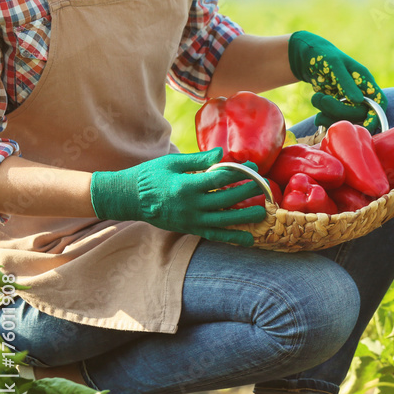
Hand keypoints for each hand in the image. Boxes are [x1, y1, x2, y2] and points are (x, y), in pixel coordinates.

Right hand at [89, 149, 265, 246]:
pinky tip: (249, 239)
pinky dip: (232, 237)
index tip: (253, 168)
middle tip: (265, 185)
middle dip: (248, 191)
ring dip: (245, 216)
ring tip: (263, 212)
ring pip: (224, 220)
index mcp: (186, 185)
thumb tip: (223, 154)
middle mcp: (190, 205)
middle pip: (227, 199)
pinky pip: (214, 234)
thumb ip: (199, 160)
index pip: (220, 179)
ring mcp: (190, 220)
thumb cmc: (150, 175)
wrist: (128, 198)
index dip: (240, 173)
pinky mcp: (189, 228)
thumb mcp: (172, 162)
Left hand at [287, 30, 387, 132]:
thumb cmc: (324, 55)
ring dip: (328, 114)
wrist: (308, 57)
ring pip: (345, 120)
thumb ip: (346, 82)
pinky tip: (317, 109)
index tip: (366, 126)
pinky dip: (323, 119)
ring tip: (317, 98)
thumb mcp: (334, 65)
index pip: (379, 103)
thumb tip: (358, 100)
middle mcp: (360, 94)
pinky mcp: (336, 109)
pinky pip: (333, 121)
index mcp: (365, 82)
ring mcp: (348, 103)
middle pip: (359, 114)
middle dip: (339, 110)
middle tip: (323, 99)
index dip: (376, 116)